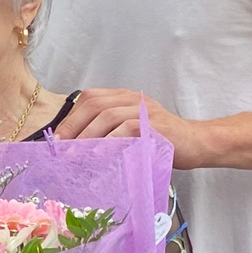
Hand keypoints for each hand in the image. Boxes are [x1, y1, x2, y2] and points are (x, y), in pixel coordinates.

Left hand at [52, 87, 208, 165]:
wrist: (195, 144)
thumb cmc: (159, 141)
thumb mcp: (129, 132)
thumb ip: (107, 133)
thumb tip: (74, 149)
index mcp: (124, 97)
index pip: (89, 98)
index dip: (70, 117)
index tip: (56, 138)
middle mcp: (133, 99)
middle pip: (95, 104)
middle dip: (73, 126)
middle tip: (60, 147)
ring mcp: (145, 110)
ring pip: (108, 115)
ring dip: (88, 135)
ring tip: (75, 154)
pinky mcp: (155, 125)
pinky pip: (128, 128)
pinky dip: (110, 141)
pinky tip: (99, 155)